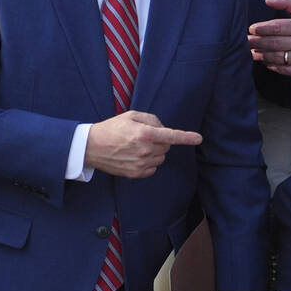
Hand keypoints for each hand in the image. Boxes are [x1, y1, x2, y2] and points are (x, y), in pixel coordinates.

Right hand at [84, 111, 201, 178]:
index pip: (171, 136)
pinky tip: (136, 156)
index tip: (198, 138)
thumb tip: (163, 129)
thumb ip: (152, 119)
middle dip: (161, 140)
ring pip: (161, 157)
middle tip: (143, 136)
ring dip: (155, 152)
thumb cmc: (111, 128)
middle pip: (166, 146)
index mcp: (144, 133)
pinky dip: (149, 162)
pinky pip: (153, 168)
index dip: (187, 137)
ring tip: (137, 146)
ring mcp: (140, 163)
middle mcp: (145, 150)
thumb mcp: (131, 116)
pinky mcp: (135, 174)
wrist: (91, 147)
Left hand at [247, 0, 290, 76]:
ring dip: (262, 55)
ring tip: (252, 52)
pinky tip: (265, 61)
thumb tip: (268, 0)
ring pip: (278, 58)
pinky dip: (272, 66)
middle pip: (275, 43)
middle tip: (247, 41)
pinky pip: (285, 69)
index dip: (261, 29)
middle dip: (257, 42)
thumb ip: (286, 2)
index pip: (277, 27)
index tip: (251, 29)